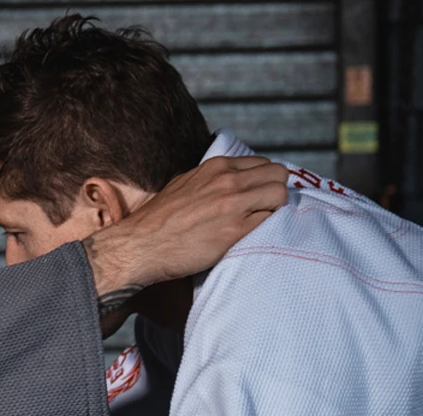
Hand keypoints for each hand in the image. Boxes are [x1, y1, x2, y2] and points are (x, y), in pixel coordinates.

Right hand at [85, 155, 288, 296]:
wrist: (143, 245)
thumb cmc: (160, 220)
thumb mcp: (186, 183)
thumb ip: (211, 180)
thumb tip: (229, 182)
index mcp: (217, 166)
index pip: (263, 164)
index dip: (267, 182)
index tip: (261, 198)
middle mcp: (228, 180)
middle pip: (278, 174)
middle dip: (278, 192)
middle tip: (267, 211)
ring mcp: (233, 205)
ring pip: (280, 195)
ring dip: (277, 210)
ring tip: (261, 225)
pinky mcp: (235, 231)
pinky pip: (269, 222)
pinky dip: (268, 229)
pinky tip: (254, 238)